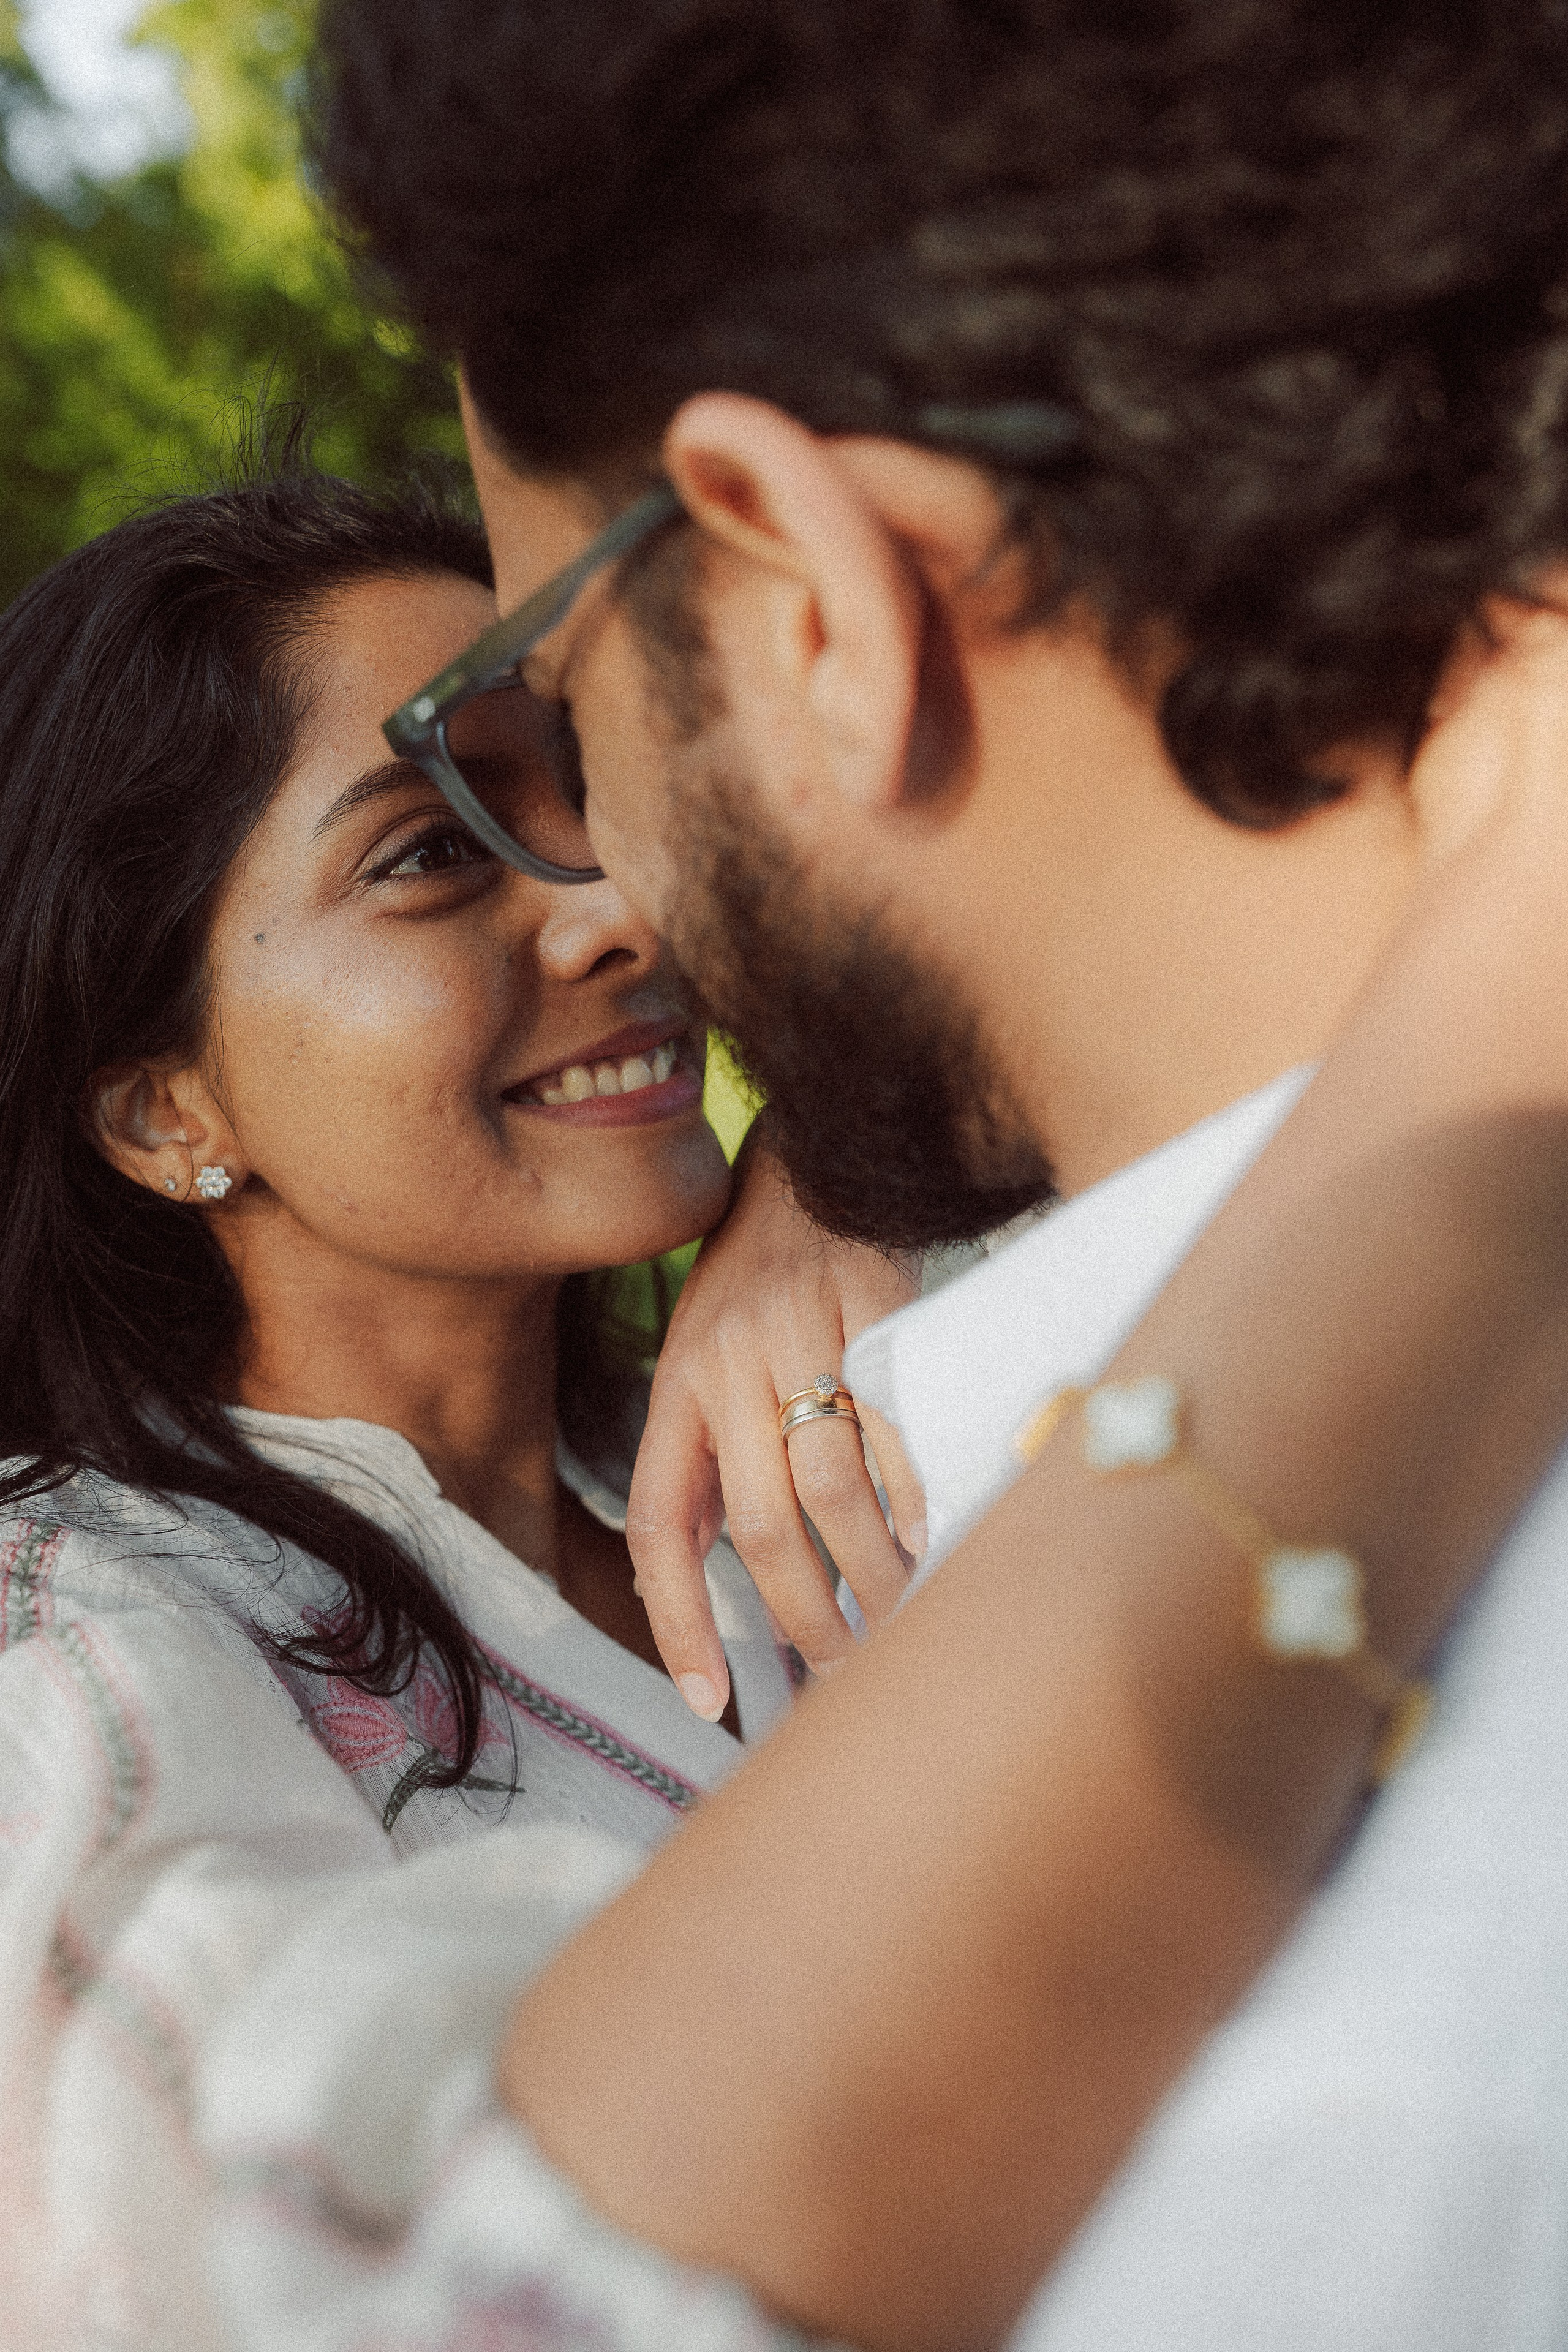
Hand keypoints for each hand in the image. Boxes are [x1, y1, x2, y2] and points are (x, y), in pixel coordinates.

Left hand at [628, 1119, 924, 1717]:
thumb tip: (742, 1587)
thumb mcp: (703, 1369)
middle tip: (842, 1662)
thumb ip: (712, 1465)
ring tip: (898, 1614)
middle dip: (808, 1617)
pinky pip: (899, 1426)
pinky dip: (918, 1495)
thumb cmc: (755, 1292)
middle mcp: (727, 1362)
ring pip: (835, 1486)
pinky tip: (934, 1536)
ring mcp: (801, 1332)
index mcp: (676, 1389)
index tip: (708, 1702)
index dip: (679, 1624)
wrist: (805, 1169)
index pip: (659, 1526)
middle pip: (765, 1526)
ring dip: (873, 1572)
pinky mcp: (876, 1305)